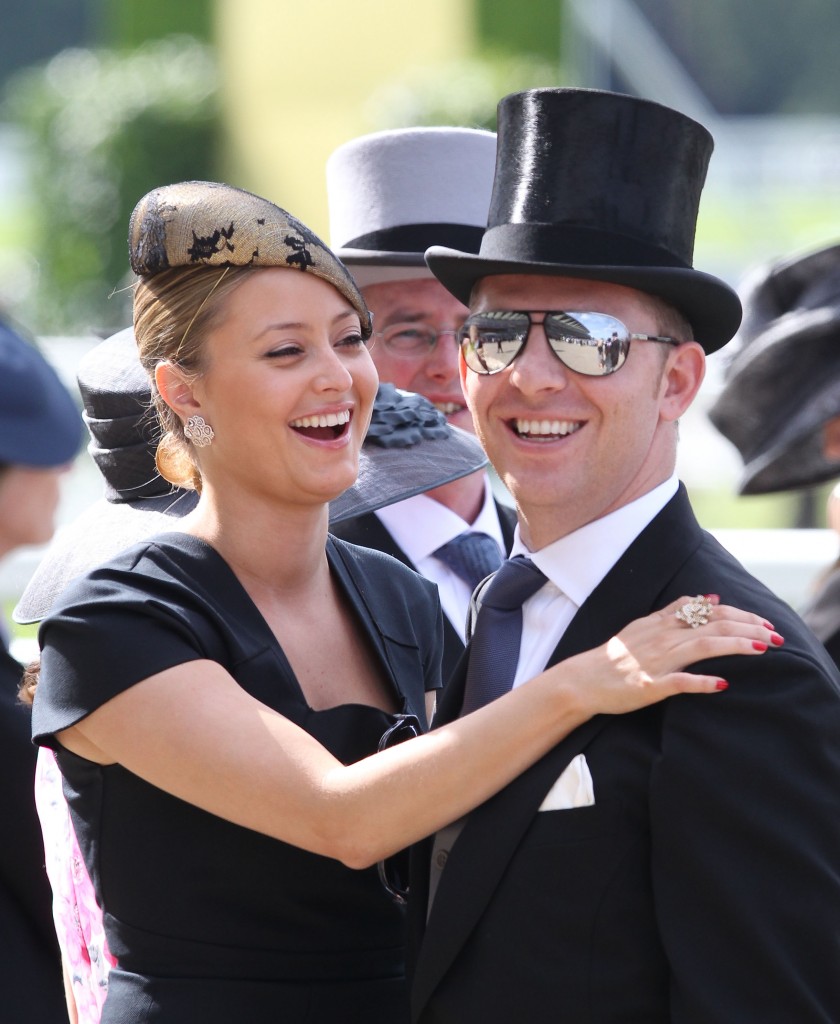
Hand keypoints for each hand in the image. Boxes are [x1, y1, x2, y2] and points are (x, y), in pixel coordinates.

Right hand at [568, 595, 779, 716]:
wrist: (584, 679)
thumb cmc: (616, 655)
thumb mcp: (645, 624)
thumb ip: (677, 611)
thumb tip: (710, 598)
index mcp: (663, 623)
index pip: (710, 613)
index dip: (742, 616)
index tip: (766, 623)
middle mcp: (663, 638)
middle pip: (713, 626)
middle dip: (748, 629)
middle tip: (776, 636)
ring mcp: (656, 662)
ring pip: (701, 647)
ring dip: (735, 647)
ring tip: (763, 649)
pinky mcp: (650, 686)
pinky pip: (678, 683)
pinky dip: (701, 682)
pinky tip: (723, 684)